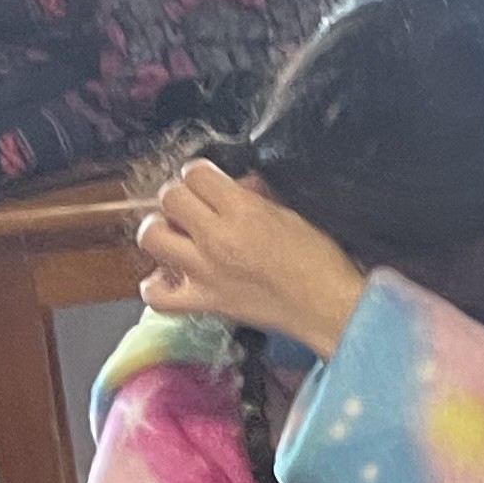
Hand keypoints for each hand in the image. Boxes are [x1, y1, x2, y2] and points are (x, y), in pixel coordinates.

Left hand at [138, 163, 368, 354]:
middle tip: (195, 207)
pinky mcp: (206, 302)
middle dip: (181, 196)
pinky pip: (157, 295)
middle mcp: (218, 239)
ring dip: (161, 231)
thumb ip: (256, 197)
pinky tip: (172, 276)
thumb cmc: (322, 263)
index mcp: (245, 211)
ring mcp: (206, 272)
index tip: (209, 182)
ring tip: (177, 235)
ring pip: (151, 237)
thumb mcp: (293, 215)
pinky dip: (156, 286)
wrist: (332, 309)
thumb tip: (235, 187)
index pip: (196, 173)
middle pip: (169, 198)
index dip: (201, 174)